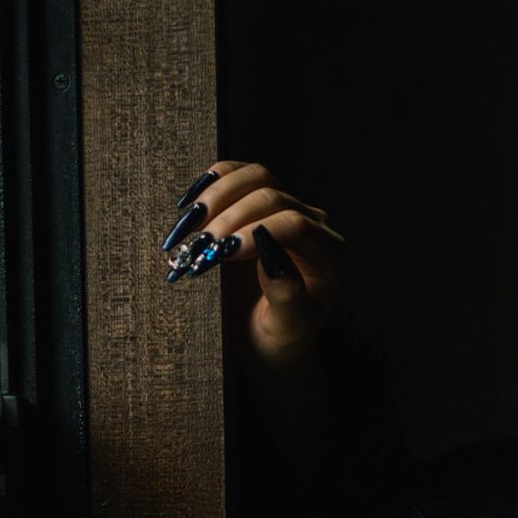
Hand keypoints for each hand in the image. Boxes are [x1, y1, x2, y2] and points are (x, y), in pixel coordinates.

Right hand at [160, 157, 345, 375]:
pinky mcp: (259, 204)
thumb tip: (269, 251)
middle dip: (229, 218)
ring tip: (188, 230)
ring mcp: (287, 208)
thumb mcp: (287, 331)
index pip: (294, 224)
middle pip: (271, 194)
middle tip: (197, 249)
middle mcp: (313, 225)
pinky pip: (237, 176)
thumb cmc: (279, 341)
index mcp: (329, 255)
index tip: (220, 253)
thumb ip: (287, 295)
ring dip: (215, 197)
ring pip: (254, 176)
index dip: (254, 230)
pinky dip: (211, 184)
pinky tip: (189, 207)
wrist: (266, 342)